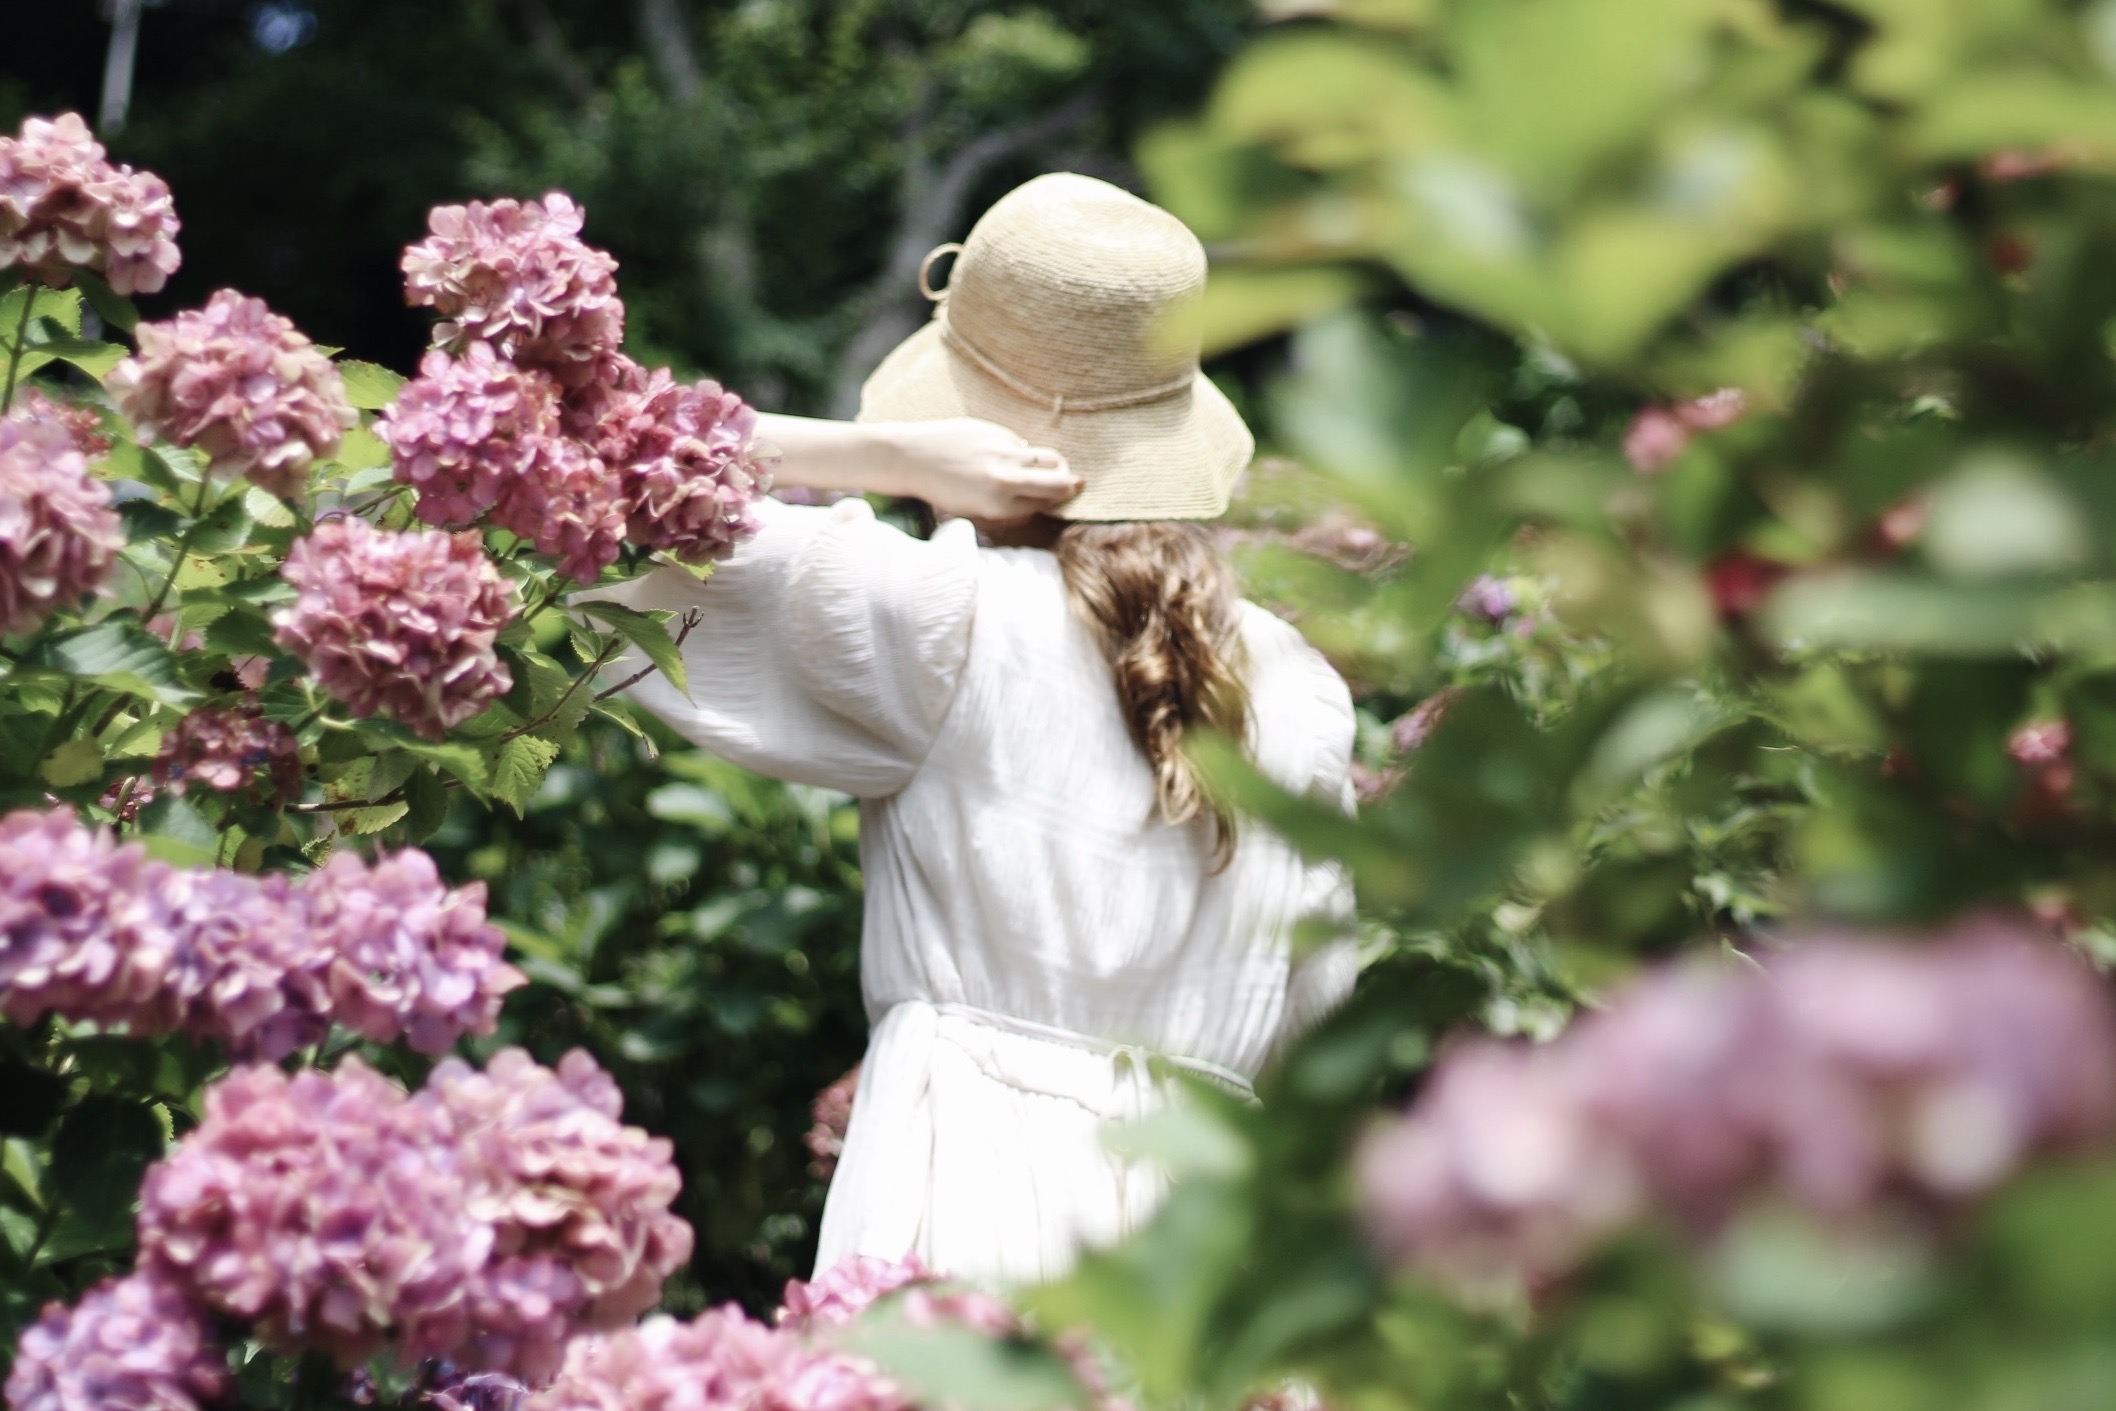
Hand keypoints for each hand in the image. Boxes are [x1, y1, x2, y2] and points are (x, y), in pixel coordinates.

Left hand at [881, 418, 1079, 520]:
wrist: (912, 457)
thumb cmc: (942, 488)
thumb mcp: (975, 509)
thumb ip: (1009, 505)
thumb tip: (1041, 499)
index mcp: (998, 506)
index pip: (1044, 505)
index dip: (1055, 502)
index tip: (1062, 498)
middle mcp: (1005, 481)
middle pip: (1059, 482)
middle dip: (1071, 484)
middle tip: (1075, 483)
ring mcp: (1003, 454)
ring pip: (1050, 458)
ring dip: (1057, 464)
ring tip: (1056, 467)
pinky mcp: (998, 432)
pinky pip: (1022, 444)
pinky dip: (1021, 451)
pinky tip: (1004, 454)